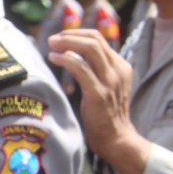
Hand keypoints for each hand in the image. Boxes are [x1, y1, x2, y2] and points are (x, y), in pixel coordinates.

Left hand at [48, 30, 151, 173]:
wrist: (117, 139)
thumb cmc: (106, 115)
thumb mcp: (105, 86)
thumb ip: (93, 70)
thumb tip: (70, 54)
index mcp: (120, 66)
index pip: (99, 39)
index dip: (77, 34)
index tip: (61, 37)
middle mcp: (117, 70)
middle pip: (94, 39)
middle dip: (70, 35)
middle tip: (53, 39)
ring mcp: (109, 81)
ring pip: (89, 48)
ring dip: (67, 43)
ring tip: (52, 45)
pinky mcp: (98, 93)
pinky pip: (81, 68)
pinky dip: (65, 59)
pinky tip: (54, 58)